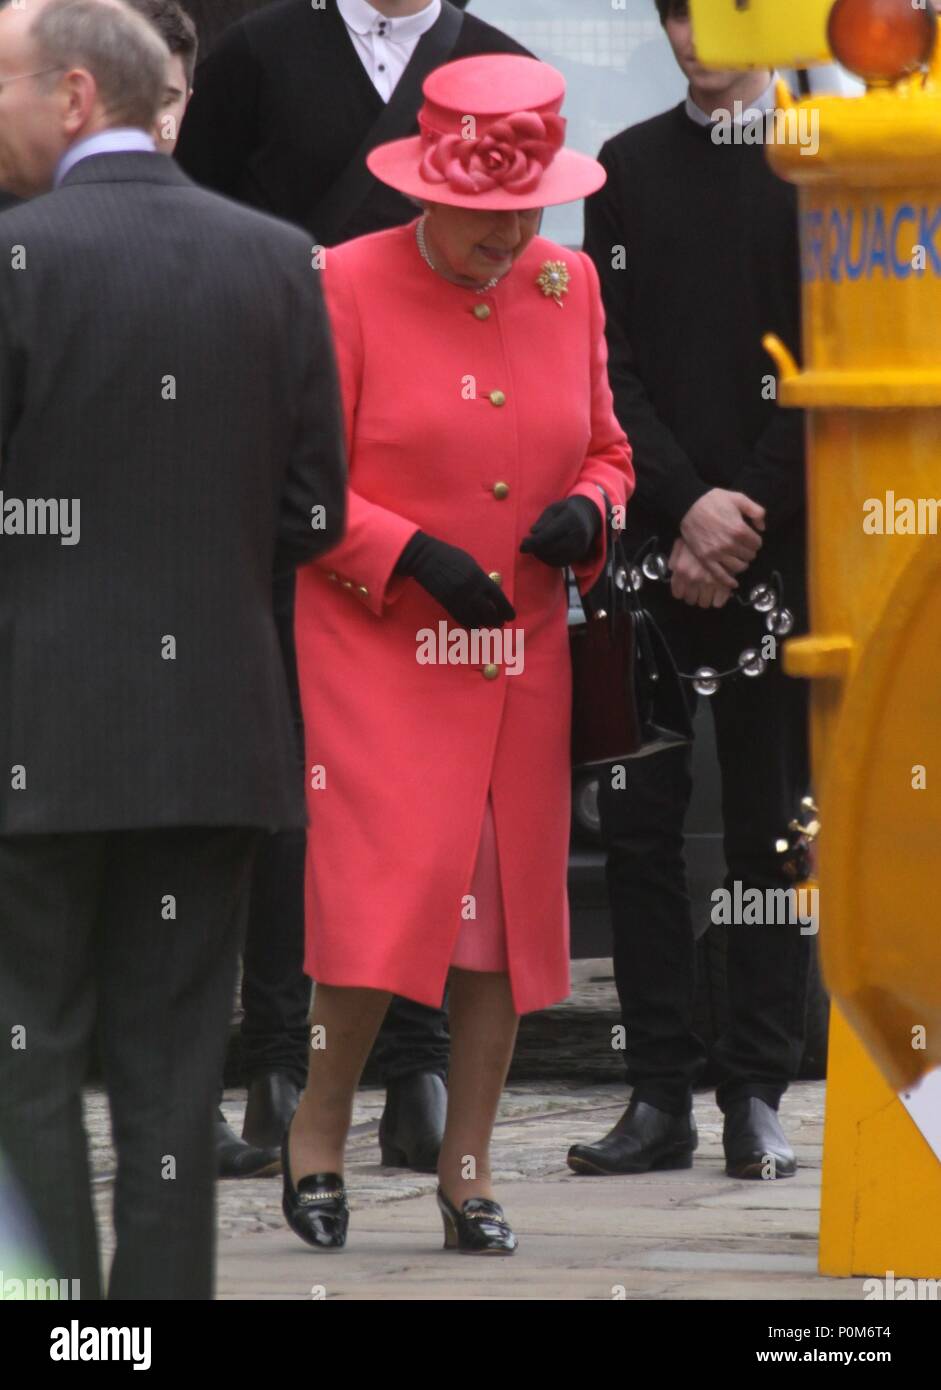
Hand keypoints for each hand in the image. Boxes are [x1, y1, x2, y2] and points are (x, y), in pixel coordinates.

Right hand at [395, 531, 515, 628]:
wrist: (427, 558)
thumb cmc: (451, 557)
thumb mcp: (471, 564)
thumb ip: (482, 579)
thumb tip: (491, 592)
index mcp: (480, 578)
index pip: (498, 598)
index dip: (506, 610)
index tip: (510, 616)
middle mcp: (471, 590)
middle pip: (489, 612)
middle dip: (497, 620)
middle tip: (500, 624)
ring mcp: (458, 599)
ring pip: (476, 619)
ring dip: (485, 625)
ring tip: (489, 626)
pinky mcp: (447, 604)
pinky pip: (462, 619)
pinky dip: (471, 625)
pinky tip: (475, 627)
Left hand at [519, 496, 600, 566]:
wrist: (587, 517)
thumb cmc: (566, 511)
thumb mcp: (554, 509)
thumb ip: (543, 520)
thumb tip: (533, 532)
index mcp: (571, 519)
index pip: (549, 534)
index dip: (534, 542)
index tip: (522, 546)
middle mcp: (578, 534)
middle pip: (552, 548)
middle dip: (536, 549)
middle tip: (526, 545)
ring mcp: (580, 546)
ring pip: (555, 558)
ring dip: (541, 555)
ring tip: (535, 547)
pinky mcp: (579, 555)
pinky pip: (560, 563)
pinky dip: (548, 560)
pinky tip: (543, 553)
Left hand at [668, 538, 733, 608]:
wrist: (715, 527)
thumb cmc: (698, 535)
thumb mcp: (680, 546)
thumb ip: (675, 560)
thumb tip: (673, 570)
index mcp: (681, 570)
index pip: (678, 593)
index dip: (682, 592)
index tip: (686, 591)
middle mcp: (693, 578)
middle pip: (691, 600)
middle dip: (695, 596)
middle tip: (699, 591)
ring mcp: (708, 582)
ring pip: (704, 603)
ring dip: (706, 599)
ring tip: (709, 593)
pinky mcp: (723, 583)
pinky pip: (719, 601)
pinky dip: (719, 600)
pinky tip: (719, 595)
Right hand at [679, 489, 764, 587]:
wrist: (689, 505)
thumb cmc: (713, 500)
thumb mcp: (739, 498)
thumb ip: (756, 511)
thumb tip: (762, 527)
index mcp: (740, 530)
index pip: (757, 544)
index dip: (756, 540)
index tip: (751, 538)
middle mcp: (729, 544)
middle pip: (749, 556)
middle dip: (749, 551)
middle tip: (744, 547)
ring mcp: (717, 553)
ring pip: (738, 567)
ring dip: (742, 563)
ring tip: (739, 558)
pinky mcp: (705, 559)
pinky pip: (720, 575)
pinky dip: (728, 581)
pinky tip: (733, 583)